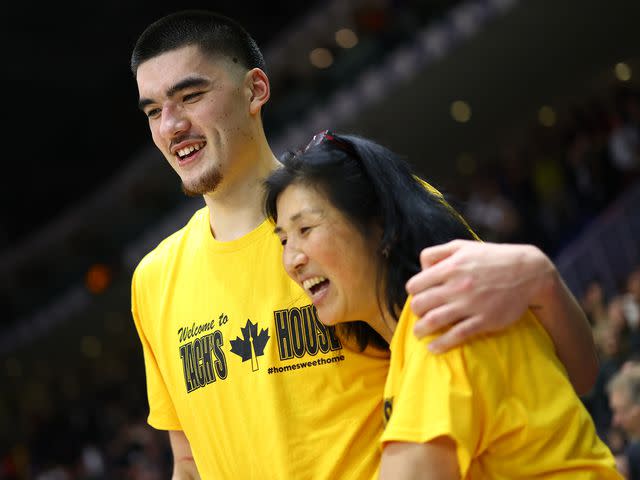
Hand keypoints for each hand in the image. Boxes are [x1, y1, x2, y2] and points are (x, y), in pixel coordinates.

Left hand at [406, 240, 549, 352]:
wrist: (529, 272)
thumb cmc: (492, 258)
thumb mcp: (463, 246)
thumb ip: (438, 253)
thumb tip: (421, 269)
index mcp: (450, 267)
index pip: (415, 284)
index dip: (414, 292)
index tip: (419, 297)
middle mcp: (457, 286)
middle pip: (420, 304)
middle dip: (416, 312)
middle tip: (419, 316)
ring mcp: (470, 304)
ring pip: (433, 321)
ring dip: (421, 330)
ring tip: (419, 334)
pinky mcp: (484, 320)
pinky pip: (456, 335)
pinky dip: (441, 344)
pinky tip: (434, 348)